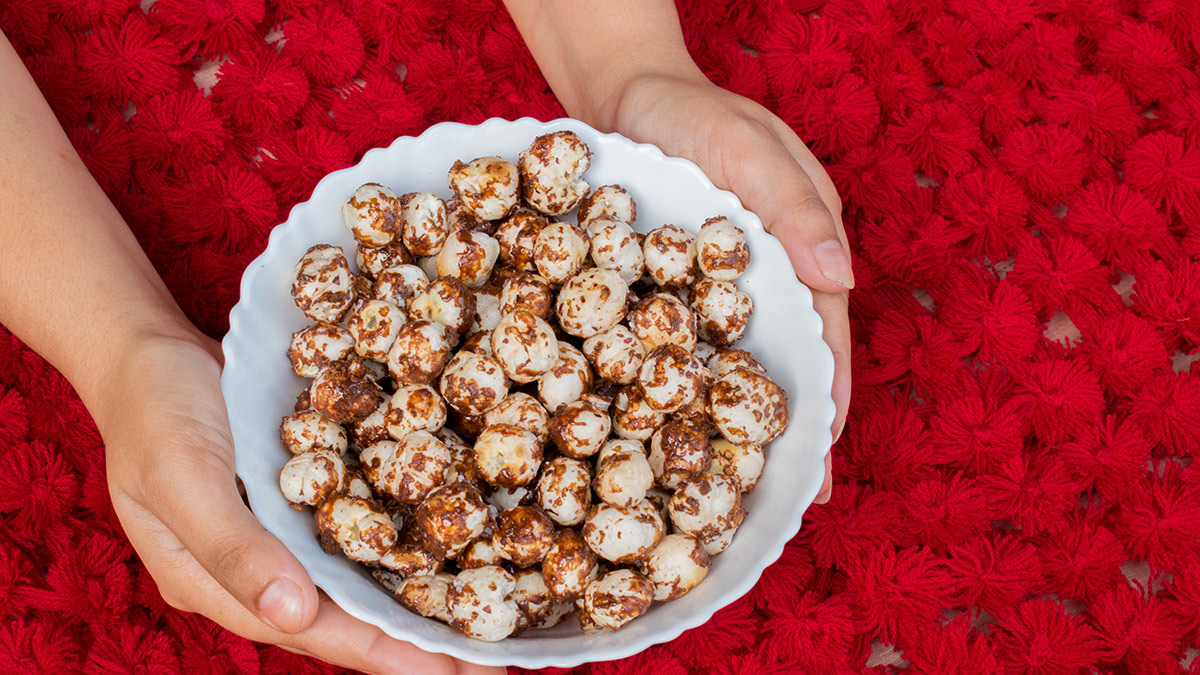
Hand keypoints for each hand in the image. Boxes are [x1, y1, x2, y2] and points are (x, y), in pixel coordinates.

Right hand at [98, 331, 501, 674]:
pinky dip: (393, 543)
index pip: (307, 629)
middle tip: (481, 657)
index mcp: (213, 581)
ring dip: (408, 599)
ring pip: (350, 579)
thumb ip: (231, 546)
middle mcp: (252, 568)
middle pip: (338, 616)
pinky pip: (350, 530)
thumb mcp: (180, 476)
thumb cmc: (152, 411)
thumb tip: (294, 615)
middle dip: (406, 640)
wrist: (144, 349)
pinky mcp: (297, 497)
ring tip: (473, 619)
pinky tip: (441, 545)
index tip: (441, 669)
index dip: (375, 650)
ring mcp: (275, 533)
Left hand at [602, 73, 851, 503]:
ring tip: (738, 488)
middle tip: (791, 498)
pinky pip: (684, 349)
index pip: (826, 335)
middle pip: (788, 363)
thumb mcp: (749, 147)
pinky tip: (673, 433)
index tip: (824, 453)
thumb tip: (841, 279)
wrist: (627, 98)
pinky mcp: (672, 292)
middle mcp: (768, 278)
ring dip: (740, 423)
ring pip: (738, 366)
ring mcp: (719, 289)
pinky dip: (687, 392)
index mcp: (803, 247)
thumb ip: (793, 205)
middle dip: (792, 428)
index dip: (828, 396)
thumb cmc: (695, 115)